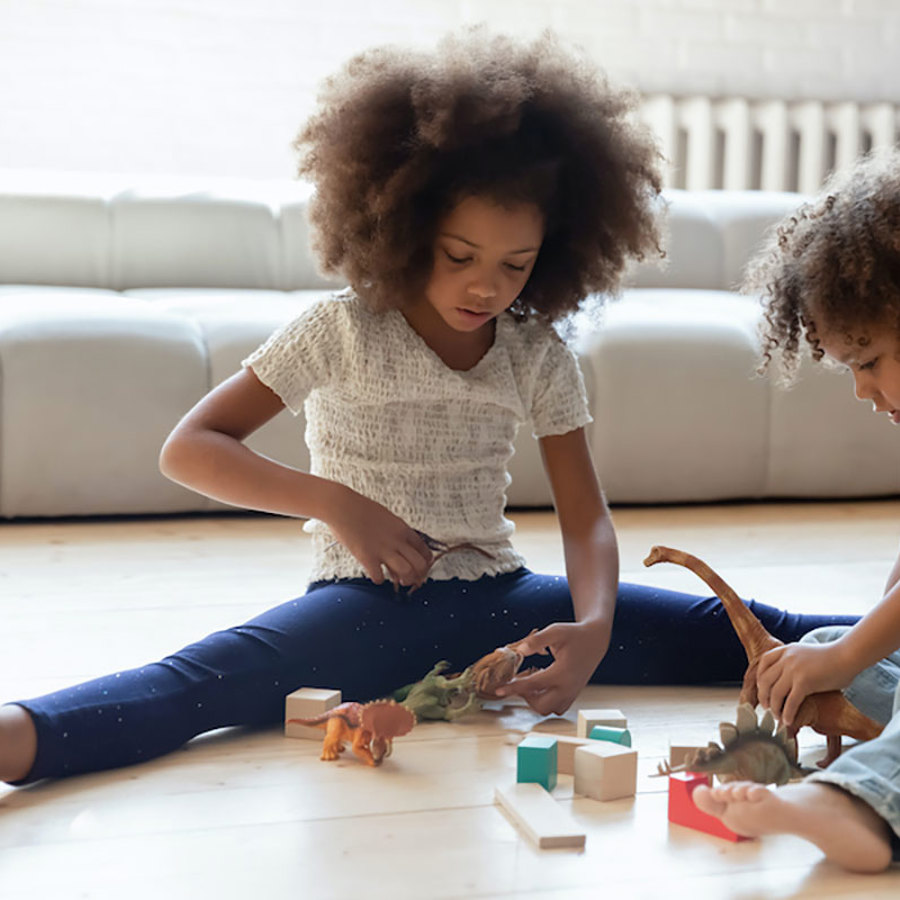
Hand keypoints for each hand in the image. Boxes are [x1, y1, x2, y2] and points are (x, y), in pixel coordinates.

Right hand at [326, 488, 432, 587]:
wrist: (342, 506)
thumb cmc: (361, 509)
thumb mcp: (387, 517)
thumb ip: (396, 532)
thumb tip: (401, 547)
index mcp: (403, 529)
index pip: (424, 550)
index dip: (425, 562)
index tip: (421, 567)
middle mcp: (396, 540)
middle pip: (419, 564)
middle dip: (418, 575)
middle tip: (410, 578)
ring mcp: (383, 550)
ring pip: (406, 572)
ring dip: (403, 579)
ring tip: (396, 579)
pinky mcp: (367, 558)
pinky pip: (379, 577)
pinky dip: (378, 579)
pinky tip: (375, 574)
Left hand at [494, 621, 610, 715]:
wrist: (595, 640)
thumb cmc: (574, 634)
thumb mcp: (555, 631)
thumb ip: (536, 640)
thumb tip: (519, 650)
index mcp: (562, 673)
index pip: (533, 685)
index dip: (514, 688)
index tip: (499, 690)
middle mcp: (568, 688)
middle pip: (540, 705)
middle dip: (525, 696)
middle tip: (519, 680)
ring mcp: (572, 693)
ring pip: (549, 709)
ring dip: (535, 700)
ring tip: (531, 681)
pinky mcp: (573, 694)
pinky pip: (557, 708)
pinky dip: (546, 701)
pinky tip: (542, 685)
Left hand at [756, 641, 854, 726]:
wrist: (848, 655)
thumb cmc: (833, 657)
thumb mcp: (805, 653)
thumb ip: (794, 661)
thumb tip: (788, 678)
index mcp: (786, 650)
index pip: (763, 662)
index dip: (760, 678)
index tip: (762, 689)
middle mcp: (786, 659)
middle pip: (765, 680)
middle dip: (763, 696)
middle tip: (766, 707)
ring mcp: (794, 670)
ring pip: (775, 693)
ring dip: (774, 708)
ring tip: (778, 717)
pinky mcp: (804, 682)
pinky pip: (790, 702)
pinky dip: (787, 714)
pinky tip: (788, 721)